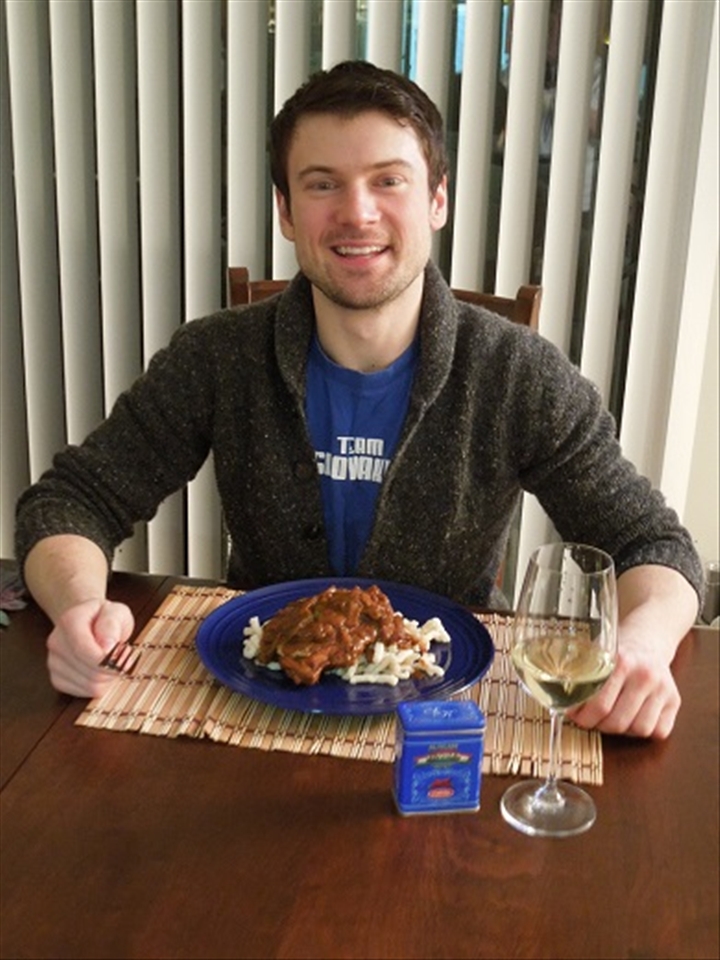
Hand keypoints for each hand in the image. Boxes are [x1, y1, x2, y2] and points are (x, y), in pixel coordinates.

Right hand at [46, 598, 134, 697]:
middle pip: (91, 672)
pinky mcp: (57, 679)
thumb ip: (112, 624)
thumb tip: (107, 647)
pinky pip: (86, 692)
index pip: (84, 650)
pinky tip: (102, 670)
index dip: (108, 660)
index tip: (125, 656)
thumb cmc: (104, 617)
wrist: (88, 623)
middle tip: (123, 655)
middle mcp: (56, 642)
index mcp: (69, 621)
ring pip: (91, 686)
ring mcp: (53, 662)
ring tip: (112, 661)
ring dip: (109, 677)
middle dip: (114, 668)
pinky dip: (101, 685)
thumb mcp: (115, 611)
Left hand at [566, 634, 680, 739]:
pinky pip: (658, 731)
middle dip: (597, 725)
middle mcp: (644, 675)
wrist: (649, 636)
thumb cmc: (619, 648)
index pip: (599, 704)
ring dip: (621, 730)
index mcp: (621, 661)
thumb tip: (554, 696)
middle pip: (617, 721)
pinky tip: (632, 717)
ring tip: (612, 716)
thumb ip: (580, 672)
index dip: (582, 717)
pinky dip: (642, 731)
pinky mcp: (675, 700)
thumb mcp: (597, 651)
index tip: (573, 715)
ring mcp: (663, 689)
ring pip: (638, 730)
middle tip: (589, 719)